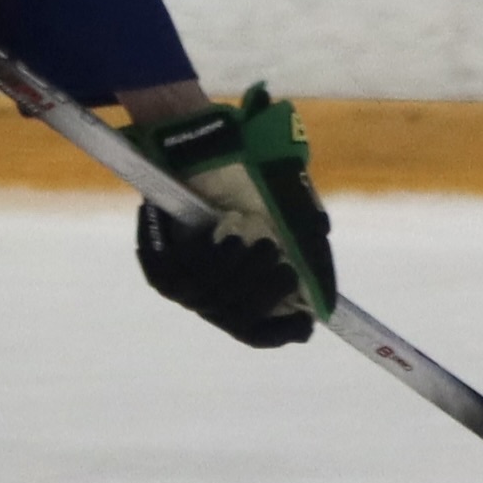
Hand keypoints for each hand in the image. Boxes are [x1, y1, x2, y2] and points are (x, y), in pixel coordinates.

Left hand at [130, 88, 331, 346]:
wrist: (204, 150)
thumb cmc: (253, 185)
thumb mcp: (292, 215)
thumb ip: (308, 252)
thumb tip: (324, 302)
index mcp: (242, 293)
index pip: (259, 333)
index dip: (282, 332)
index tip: (304, 321)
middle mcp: (211, 297)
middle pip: (238, 319)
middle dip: (267, 294)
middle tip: (284, 266)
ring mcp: (182, 285)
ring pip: (211, 299)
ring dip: (241, 274)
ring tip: (261, 244)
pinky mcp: (157, 268)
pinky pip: (179, 278)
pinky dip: (207, 260)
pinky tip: (222, 237)